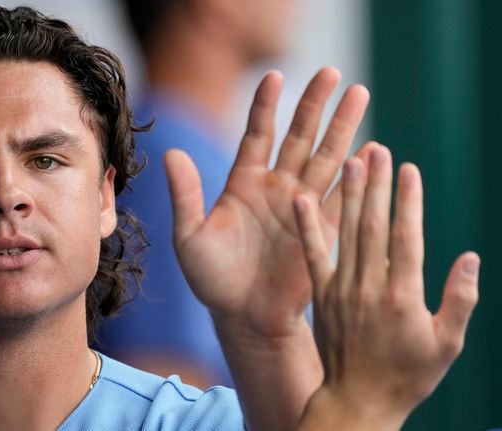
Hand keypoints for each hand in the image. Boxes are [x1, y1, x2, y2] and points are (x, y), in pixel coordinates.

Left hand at [165, 68, 369, 337]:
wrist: (244, 318)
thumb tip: (170, 153)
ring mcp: (302, 207)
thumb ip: (185, 195)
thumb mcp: (190, 236)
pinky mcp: (322, 231)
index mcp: (244, 183)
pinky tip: (371, 151)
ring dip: (344, 128)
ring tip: (360, 93)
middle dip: (315, 105)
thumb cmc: (212, 279)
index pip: (258, 134)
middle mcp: (276, 187)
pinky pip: (341, 199)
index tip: (276, 75)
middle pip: (300, 137)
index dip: (266, 106)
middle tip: (333, 73)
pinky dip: (356, 177)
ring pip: (327, 159)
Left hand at [293, 146, 478, 428]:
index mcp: (403, 297)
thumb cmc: (408, 375)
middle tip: (377, 148)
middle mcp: (370, 287)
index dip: (408, 201)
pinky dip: (307, 226)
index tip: (408, 169)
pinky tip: (298, 198)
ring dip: (348, 195)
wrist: (357, 401)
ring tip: (350, 158)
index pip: (407, 238)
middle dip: (377, 185)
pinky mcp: (322, 296)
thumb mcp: (447, 344)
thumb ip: (460, 300)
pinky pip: (314, 255)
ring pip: (346, 233)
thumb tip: (472, 257)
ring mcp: (342, 290)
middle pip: (374, 226)